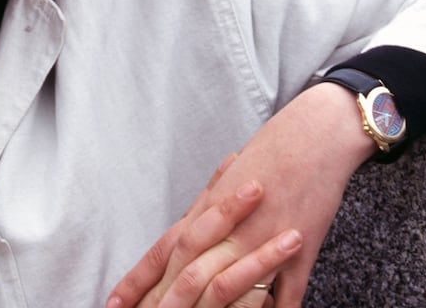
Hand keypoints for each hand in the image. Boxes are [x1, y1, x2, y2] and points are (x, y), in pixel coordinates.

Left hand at [108, 84, 375, 306]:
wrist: (312, 135)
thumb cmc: (271, 154)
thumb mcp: (230, 181)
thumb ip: (207, 210)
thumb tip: (185, 232)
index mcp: (207, 210)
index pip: (162, 252)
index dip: (138, 280)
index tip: (113, 302)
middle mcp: (229, 228)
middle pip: (186, 272)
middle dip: (162, 302)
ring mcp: (262, 240)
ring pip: (227, 285)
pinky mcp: (299, 251)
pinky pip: (285, 294)